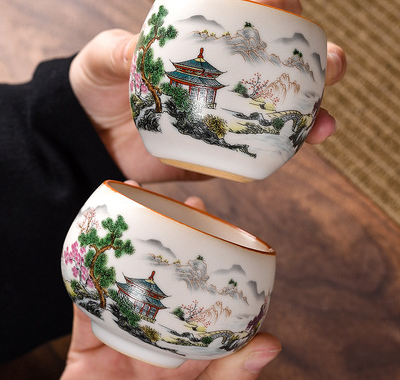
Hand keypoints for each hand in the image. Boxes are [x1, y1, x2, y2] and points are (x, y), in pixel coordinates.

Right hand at [61, 184, 280, 379]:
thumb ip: (230, 375)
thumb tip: (272, 344)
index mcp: (185, 336)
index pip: (199, 287)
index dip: (206, 252)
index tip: (212, 219)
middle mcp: (157, 324)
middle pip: (164, 271)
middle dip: (173, 234)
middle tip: (181, 202)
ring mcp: (122, 325)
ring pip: (124, 275)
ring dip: (127, 241)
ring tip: (136, 202)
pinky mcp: (89, 333)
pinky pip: (84, 299)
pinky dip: (85, 273)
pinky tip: (92, 243)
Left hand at [70, 0, 345, 182]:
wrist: (93, 138)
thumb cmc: (98, 87)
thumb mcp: (103, 59)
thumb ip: (120, 50)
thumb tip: (140, 51)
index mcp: (204, 46)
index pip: (252, 19)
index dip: (280, 11)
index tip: (290, 13)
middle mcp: (224, 80)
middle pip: (281, 67)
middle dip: (315, 63)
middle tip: (329, 68)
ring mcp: (225, 115)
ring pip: (278, 112)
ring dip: (310, 114)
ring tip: (325, 122)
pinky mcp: (218, 149)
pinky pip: (255, 149)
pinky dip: (280, 150)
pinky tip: (298, 148)